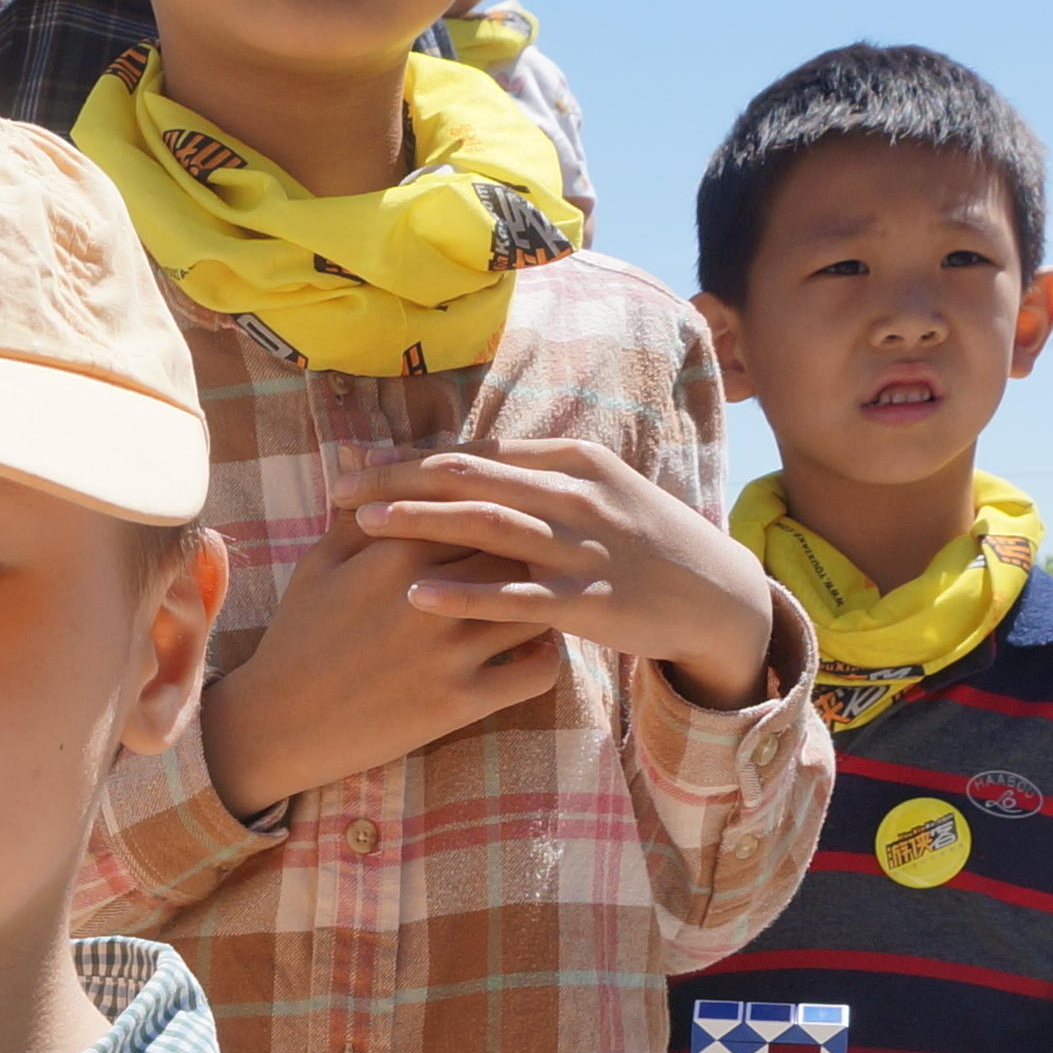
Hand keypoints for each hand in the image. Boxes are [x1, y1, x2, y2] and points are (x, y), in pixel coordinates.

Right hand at [198, 516, 560, 816]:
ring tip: (545, 597)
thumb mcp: (320, 563)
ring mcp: (450, 650)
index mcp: (398, 548)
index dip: (500, 506)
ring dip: (546, 599)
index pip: (477, 504)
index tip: (509, 515)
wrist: (279, 724)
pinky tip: (534, 648)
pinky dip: (548, 657)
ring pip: (536, 605)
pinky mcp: (462, 701)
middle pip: (515, 548)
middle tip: (545, 553)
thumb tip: (369, 452)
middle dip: (532, 549)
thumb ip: (357, 510)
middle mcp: (432, 594)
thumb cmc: (299, 635)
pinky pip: (537, 671)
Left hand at [348, 441, 782, 711]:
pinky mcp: (587, 599)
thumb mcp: (593, 497)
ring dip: (420, 520)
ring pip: (487, 525)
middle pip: (470, 476)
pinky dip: (462, 593)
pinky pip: (515, 595)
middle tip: (338, 488)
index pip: (476, 453)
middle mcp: (573, 494)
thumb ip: (535, 483)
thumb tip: (464, 472)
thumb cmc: (642, 546)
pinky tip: (414, 595)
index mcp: (570, 463)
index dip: (410, 459)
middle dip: (398, 479)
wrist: (715, 595)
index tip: (357, 467)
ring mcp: (582, 546)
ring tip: (362, 523)